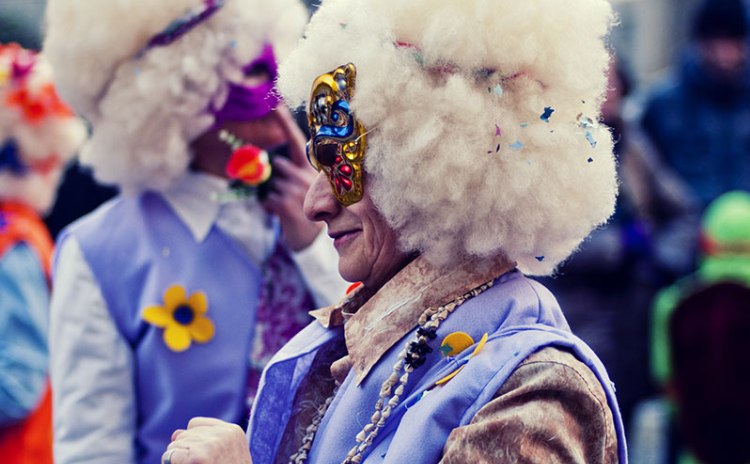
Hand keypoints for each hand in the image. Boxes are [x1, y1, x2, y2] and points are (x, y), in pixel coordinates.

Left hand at [163, 417, 251, 463]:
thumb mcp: (221, 456)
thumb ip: (201, 442)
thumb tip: (175, 434)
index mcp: (233, 432)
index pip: (195, 424)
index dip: (191, 442)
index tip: (201, 459)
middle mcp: (224, 434)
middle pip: (184, 434)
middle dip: (183, 452)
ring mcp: (212, 443)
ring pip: (175, 444)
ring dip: (178, 460)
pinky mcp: (198, 456)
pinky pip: (171, 455)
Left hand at [262, 106, 322, 250]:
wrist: (312, 241)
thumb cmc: (308, 209)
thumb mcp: (306, 188)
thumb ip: (292, 173)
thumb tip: (273, 162)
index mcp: (313, 170)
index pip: (298, 142)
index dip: (286, 123)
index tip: (275, 105)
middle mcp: (308, 178)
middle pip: (278, 165)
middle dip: (274, 176)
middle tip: (284, 188)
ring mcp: (299, 192)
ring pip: (270, 183)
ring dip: (272, 193)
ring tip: (286, 203)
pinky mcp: (288, 206)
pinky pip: (266, 198)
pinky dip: (268, 205)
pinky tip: (280, 210)